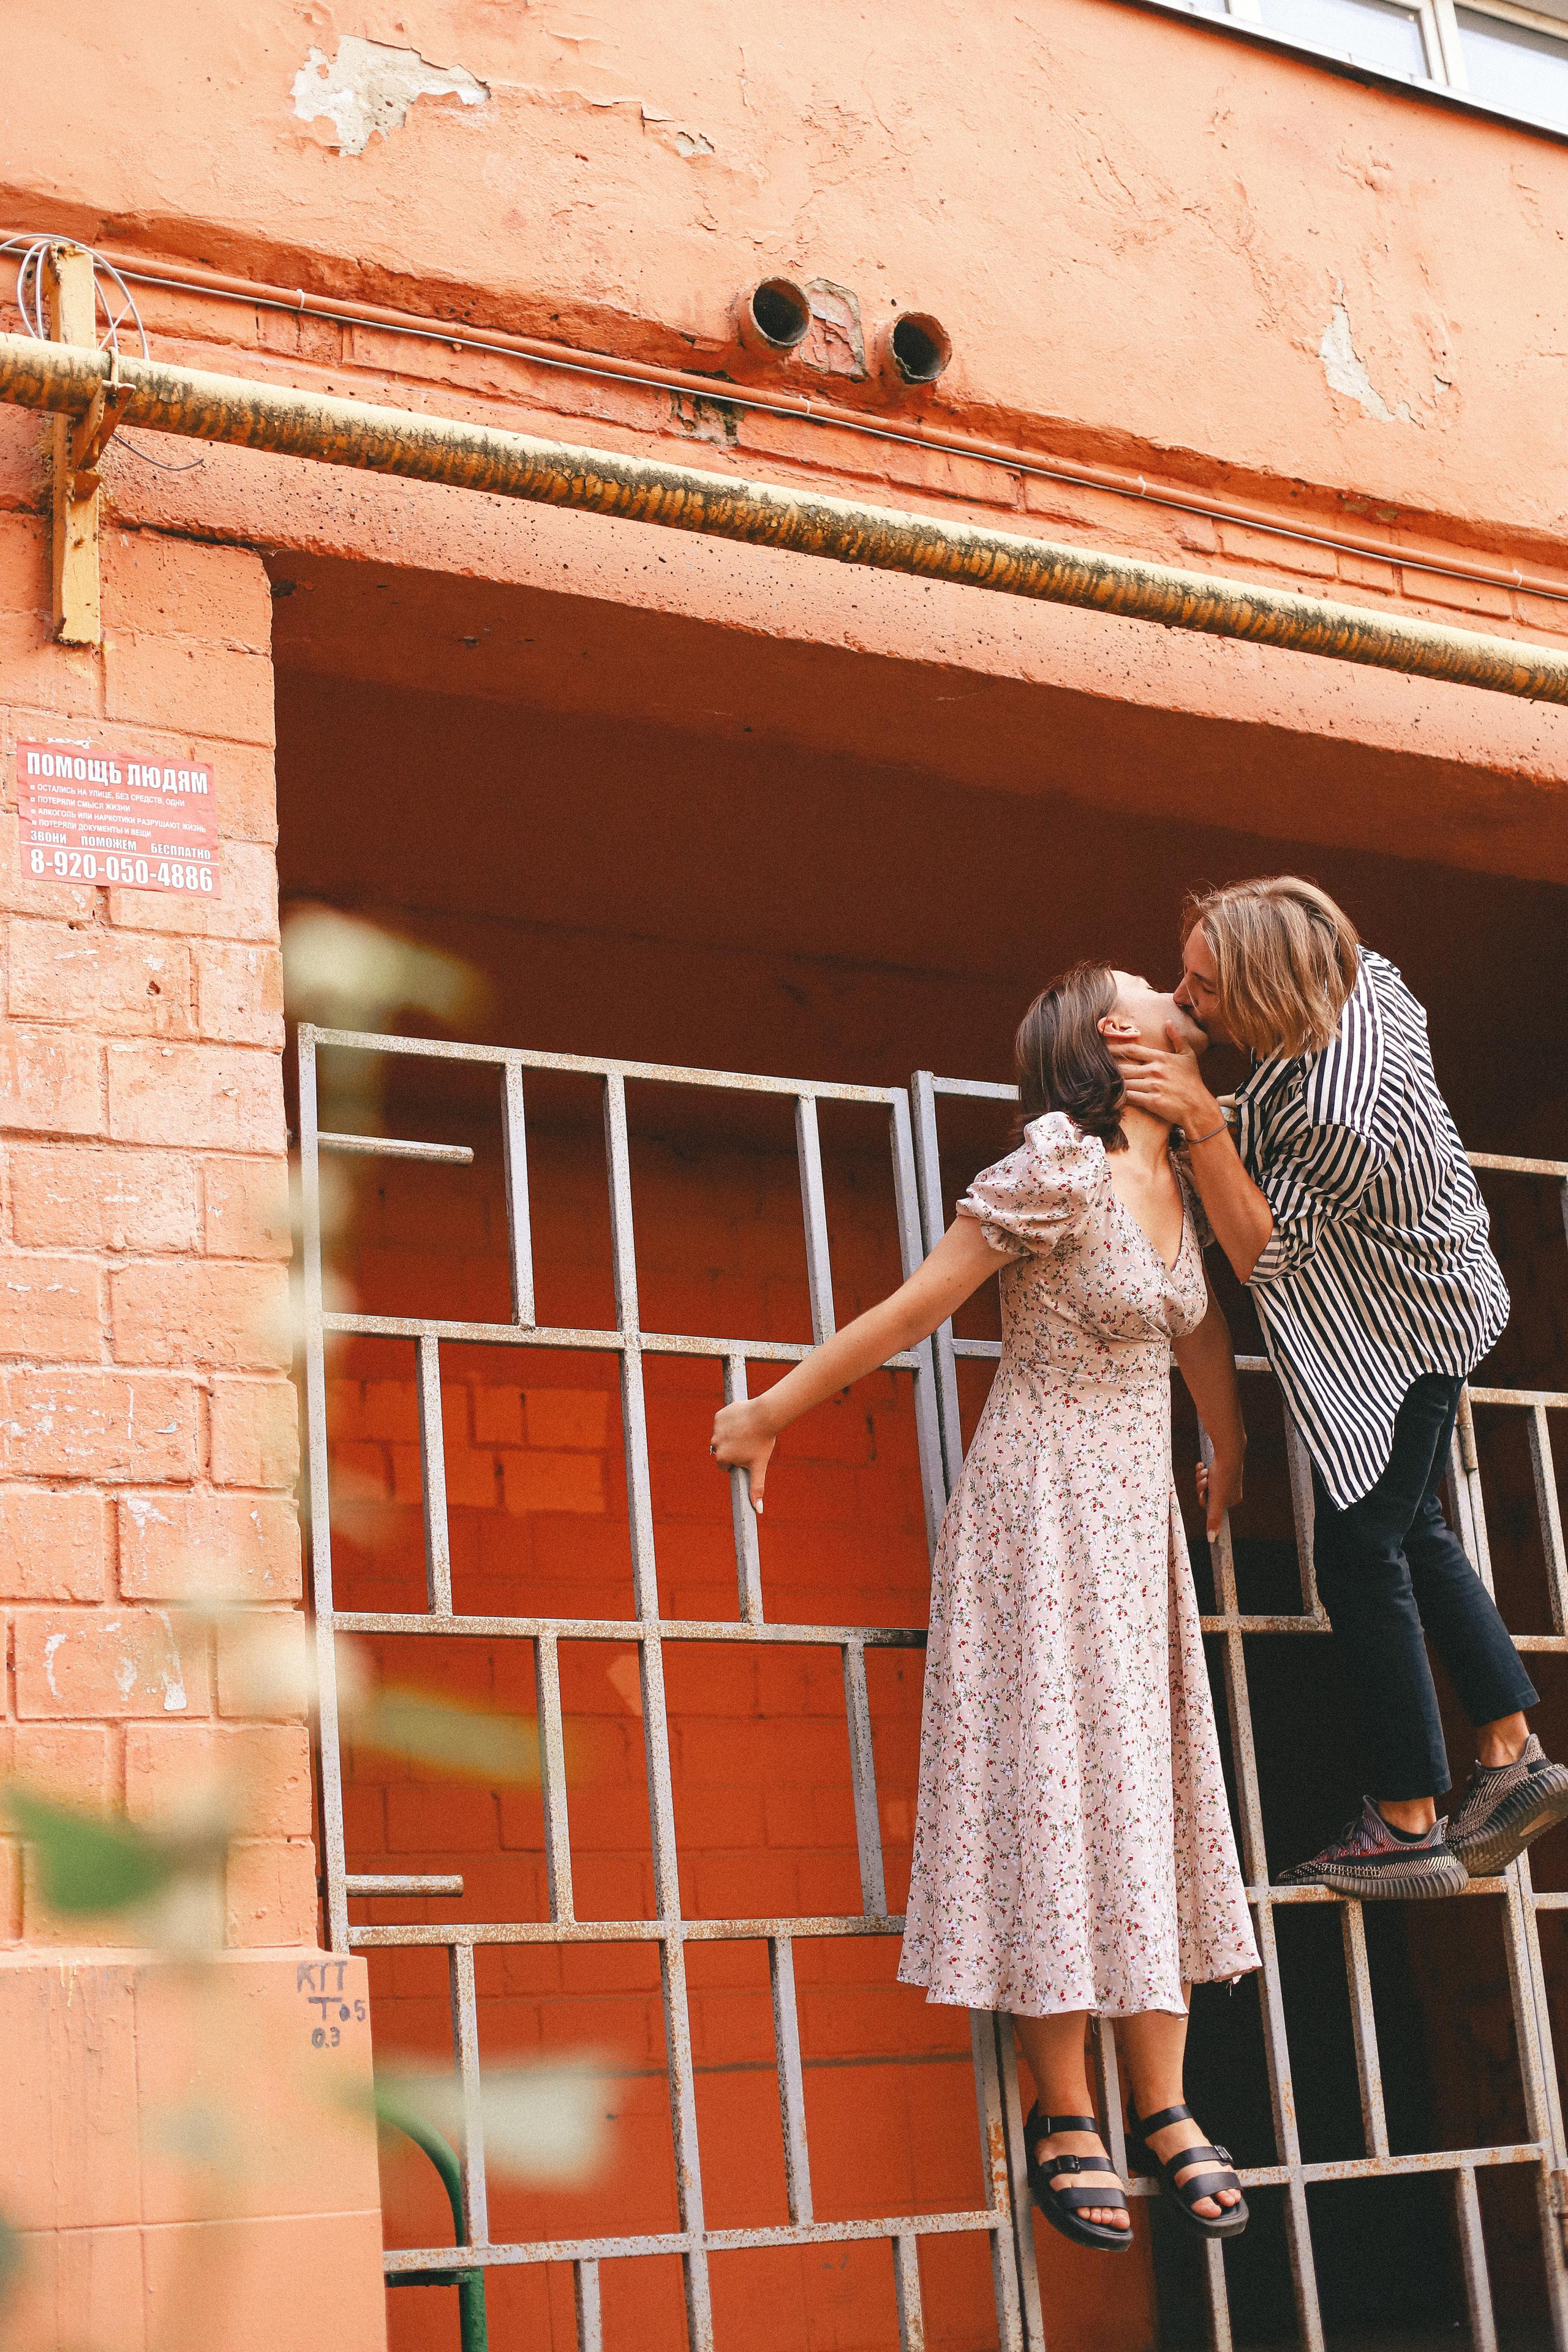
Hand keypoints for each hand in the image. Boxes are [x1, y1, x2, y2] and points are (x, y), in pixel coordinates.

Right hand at [710, 1398, 775, 1514]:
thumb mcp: (759, 1466)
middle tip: (749, 1442)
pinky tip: (742, 1421)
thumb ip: (756, 1488)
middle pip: (723, 1451)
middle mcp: (715, 1444)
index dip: (737, 1462)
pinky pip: (723, 1422)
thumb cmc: (763, 1442)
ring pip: (723, 1436)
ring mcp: (715, 1429)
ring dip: (732, 1435)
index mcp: (722, 1458)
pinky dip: (731, 1422)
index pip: (725, 1465)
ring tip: (747, 1431)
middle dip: (733, 1449)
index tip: (748, 1454)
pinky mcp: (719, 1416)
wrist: (765, 1415)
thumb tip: (758, 1510)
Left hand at [1107, 1022, 1220, 1134]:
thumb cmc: (1193, 1081)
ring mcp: (1153, 1086)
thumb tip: (1168, 1022)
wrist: (1198, 1107)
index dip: (1114, 1047)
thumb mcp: (1188, 1056)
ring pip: (1125, 1082)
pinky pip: (1130, 1097)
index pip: (1132, 1050)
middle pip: (1124, 1066)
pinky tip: (1110, 1096)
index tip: (1101, 1046)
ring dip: (1112, 1082)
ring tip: (1099, 1081)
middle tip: (1094, 1065)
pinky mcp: (1152, 1101)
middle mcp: (1155, 1070)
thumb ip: (1177, 1038)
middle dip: (1108, 1066)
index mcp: (1161, 1058)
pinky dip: (1119, 1096)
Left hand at [1196, 1449, 1243, 1540]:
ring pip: (1204, 1483)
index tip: (1206, 1494)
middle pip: (1206, 1494)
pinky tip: (1204, 1465)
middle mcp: (1231, 1490)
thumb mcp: (1216, 1500)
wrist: (1227, 1451)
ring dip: (1201, 1478)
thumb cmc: (1223, 1476)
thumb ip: (1213, 1519)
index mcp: (1233, 1500)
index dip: (1204, 1499)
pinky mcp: (1220, 1467)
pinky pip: (1206, 1473)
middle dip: (1201, 1487)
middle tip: (1206, 1481)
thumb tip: (1211, 1539)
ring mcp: (1225, 1478)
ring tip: (1206, 1471)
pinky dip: (1202, 1470)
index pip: (1210, 1506)